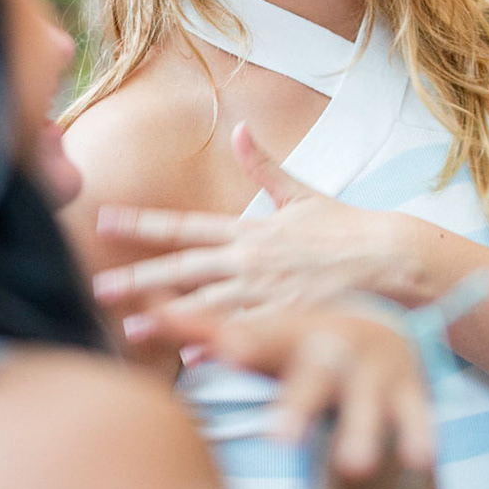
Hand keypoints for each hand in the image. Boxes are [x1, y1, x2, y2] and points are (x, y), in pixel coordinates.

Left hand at [94, 123, 419, 317]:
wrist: (389, 259)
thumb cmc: (348, 229)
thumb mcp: (302, 193)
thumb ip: (265, 165)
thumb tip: (240, 129)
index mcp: (250, 230)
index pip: (185, 224)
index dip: (142, 222)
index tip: (105, 220)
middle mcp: (250, 260)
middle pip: (183, 269)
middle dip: (138, 277)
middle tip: (98, 286)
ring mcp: (266, 292)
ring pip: (206, 306)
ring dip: (165, 318)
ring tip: (129, 329)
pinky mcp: (286, 319)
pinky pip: (244, 335)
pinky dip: (216, 345)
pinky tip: (188, 359)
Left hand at [129, 305, 435, 476]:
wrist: (384, 329)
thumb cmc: (300, 341)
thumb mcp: (259, 332)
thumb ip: (203, 329)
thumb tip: (138, 318)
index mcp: (289, 336)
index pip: (254, 341)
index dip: (232, 342)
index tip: (219, 351)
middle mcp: (333, 351)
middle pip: (312, 380)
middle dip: (297, 408)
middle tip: (278, 439)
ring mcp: (372, 374)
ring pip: (365, 407)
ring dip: (360, 434)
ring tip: (354, 467)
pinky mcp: (408, 397)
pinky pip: (414, 422)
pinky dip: (417, 440)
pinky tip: (420, 466)